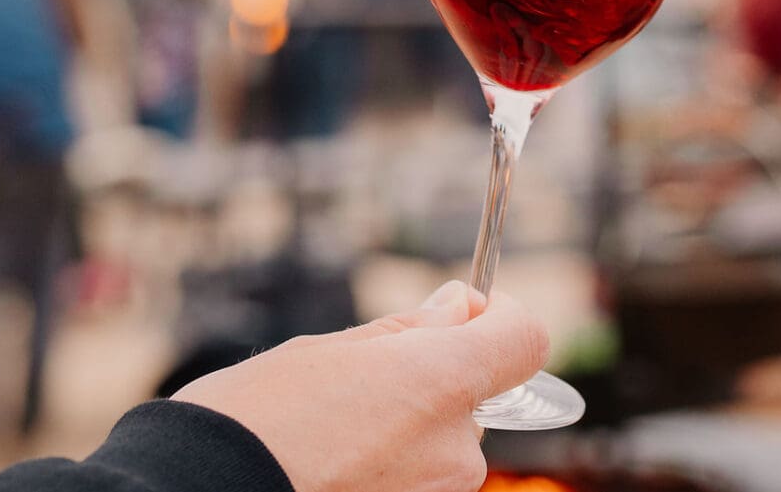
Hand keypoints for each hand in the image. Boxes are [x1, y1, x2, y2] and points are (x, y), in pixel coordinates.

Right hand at [175, 281, 547, 491]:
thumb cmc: (255, 420)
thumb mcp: (331, 351)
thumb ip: (411, 330)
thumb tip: (461, 306)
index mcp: (443, 384)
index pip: (525, 340)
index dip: (500, 318)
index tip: (465, 312)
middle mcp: (457, 448)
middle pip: (473, 397)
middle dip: (431, 380)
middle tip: (358, 383)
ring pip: (441, 445)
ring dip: (405, 430)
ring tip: (332, 434)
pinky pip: (418, 481)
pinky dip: (389, 469)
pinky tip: (334, 467)